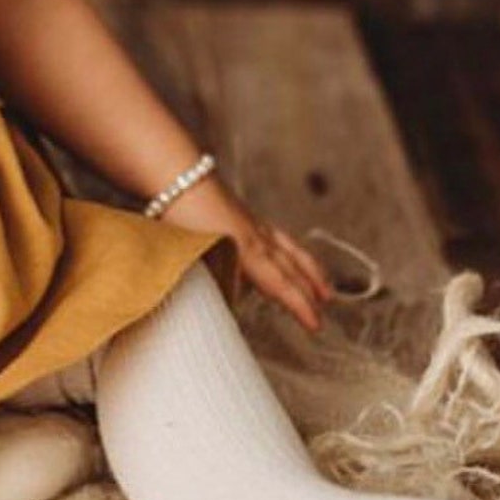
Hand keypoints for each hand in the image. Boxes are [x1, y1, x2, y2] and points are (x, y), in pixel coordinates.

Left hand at [160, 175, 334, 332]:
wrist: (174, 174)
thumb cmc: (179, 215)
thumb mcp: (192, 255)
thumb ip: (212, 281)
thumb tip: (227, 302)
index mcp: (245, 247)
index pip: (280, 282)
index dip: (300, 305)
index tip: (316, 325)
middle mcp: (256, 234)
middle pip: (289, 267)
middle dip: (309, 292)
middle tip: (324, 315)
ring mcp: (251, 220)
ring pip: (289, 249)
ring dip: (308, 270)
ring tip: (325, 288)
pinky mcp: (242, 211)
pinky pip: (276, 235)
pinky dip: (290, 249)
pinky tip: (289, 254)